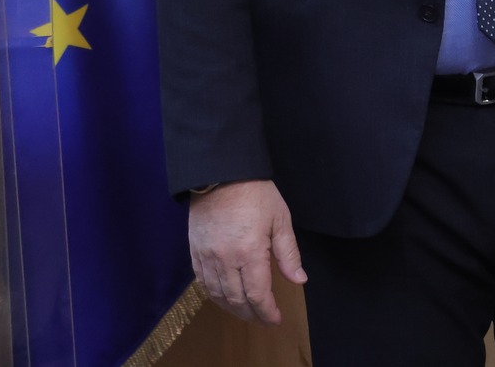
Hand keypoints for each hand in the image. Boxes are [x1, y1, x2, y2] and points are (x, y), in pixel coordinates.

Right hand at [188, 179, 305, 324]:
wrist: (221, 174)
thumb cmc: (256, 194)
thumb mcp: (281, 220)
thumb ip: (289, 253)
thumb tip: (299, 280)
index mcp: (250, 252)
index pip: (258, 295)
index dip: (267, 312)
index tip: (276, 320)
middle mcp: (226, 260)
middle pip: (237, 299)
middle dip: (252, 314)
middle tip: (264, 320)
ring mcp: (207, 257)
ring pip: (218, 295)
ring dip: (233, 308)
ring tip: (247, 313)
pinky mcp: (195, 252)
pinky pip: (203, 282)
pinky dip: (215, 295)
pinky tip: (225, 297)